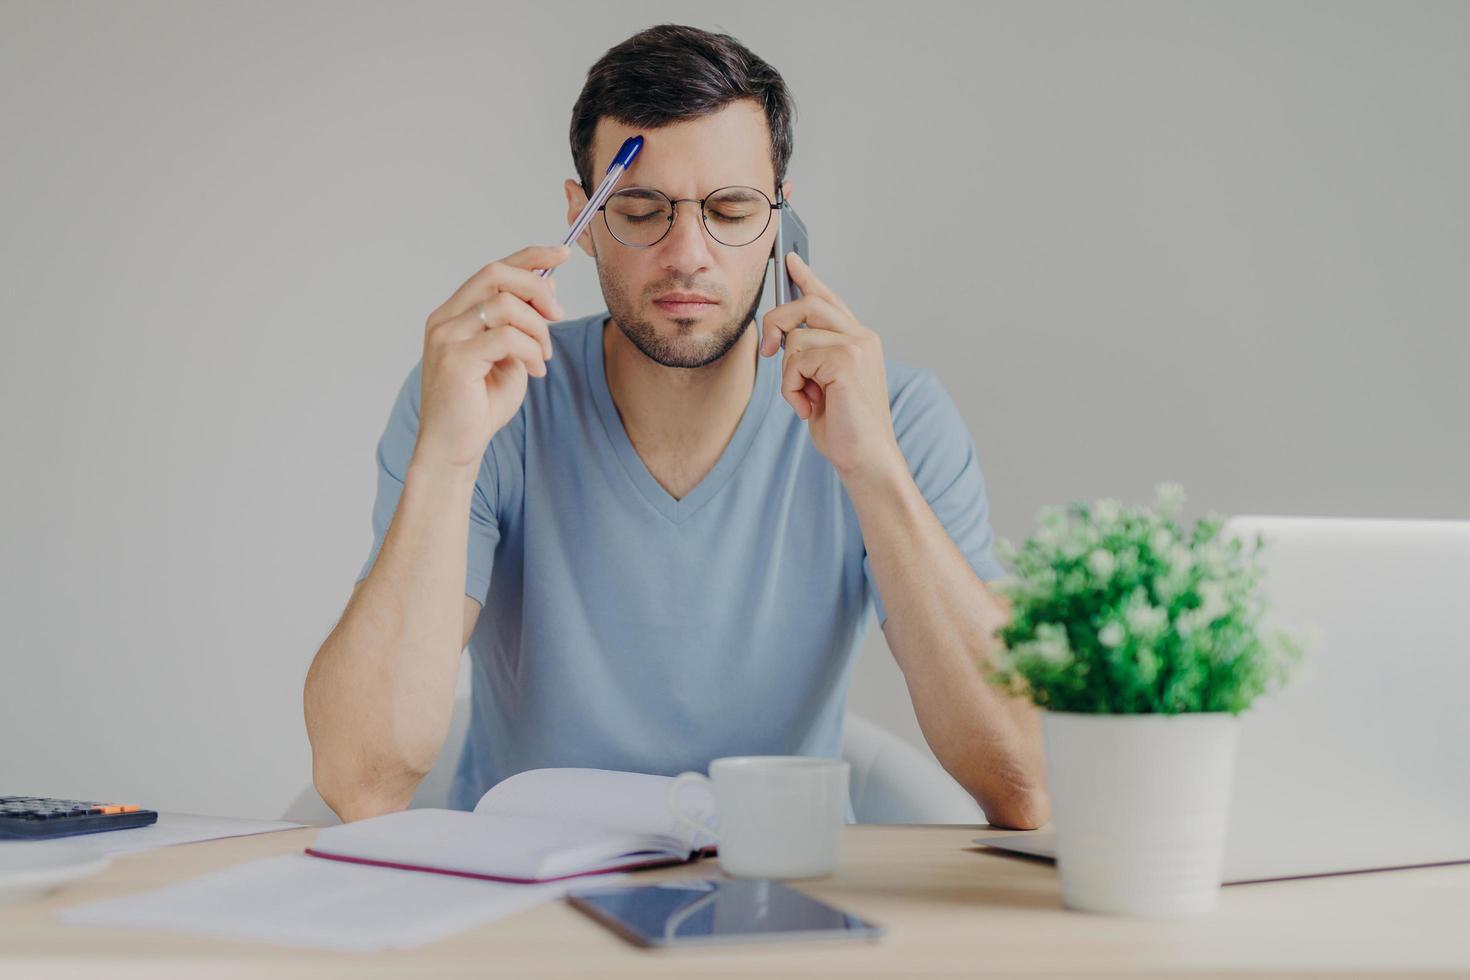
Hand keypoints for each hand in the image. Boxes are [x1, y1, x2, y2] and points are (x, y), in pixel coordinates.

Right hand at [414, 244, 569, 474]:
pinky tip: (534, 371)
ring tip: (542, 357)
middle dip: (538, 288)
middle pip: (497, 274)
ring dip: (538, 329)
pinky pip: (507, 337)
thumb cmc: (480, 405)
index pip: (492, 269)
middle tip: (559, 315)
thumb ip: (524, 322)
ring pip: (506, 305)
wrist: (454, 448)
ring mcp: (446, 337)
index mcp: (454, 314)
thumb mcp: (511, 356)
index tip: (563, 252)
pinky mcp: (455, 359)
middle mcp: (444, 319)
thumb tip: (549, 285)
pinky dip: (531, 351)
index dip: (530, 256)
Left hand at [759, 251, 905, 485]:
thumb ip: (811, 355)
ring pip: (796, 338)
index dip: (808, 278)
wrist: (866, 457)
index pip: (829, 299)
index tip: (791, 260)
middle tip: (768, 350)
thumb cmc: (844, 426)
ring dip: (789, 375)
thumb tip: (782, 335)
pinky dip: (792, 388)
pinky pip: (795, 361)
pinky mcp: (846, 361)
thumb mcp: (822, 384)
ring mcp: (856, 346)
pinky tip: (808, 407)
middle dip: (777, 323)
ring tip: (807, 399)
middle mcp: (862, 336)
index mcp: (859, 339)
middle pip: (806, 304)